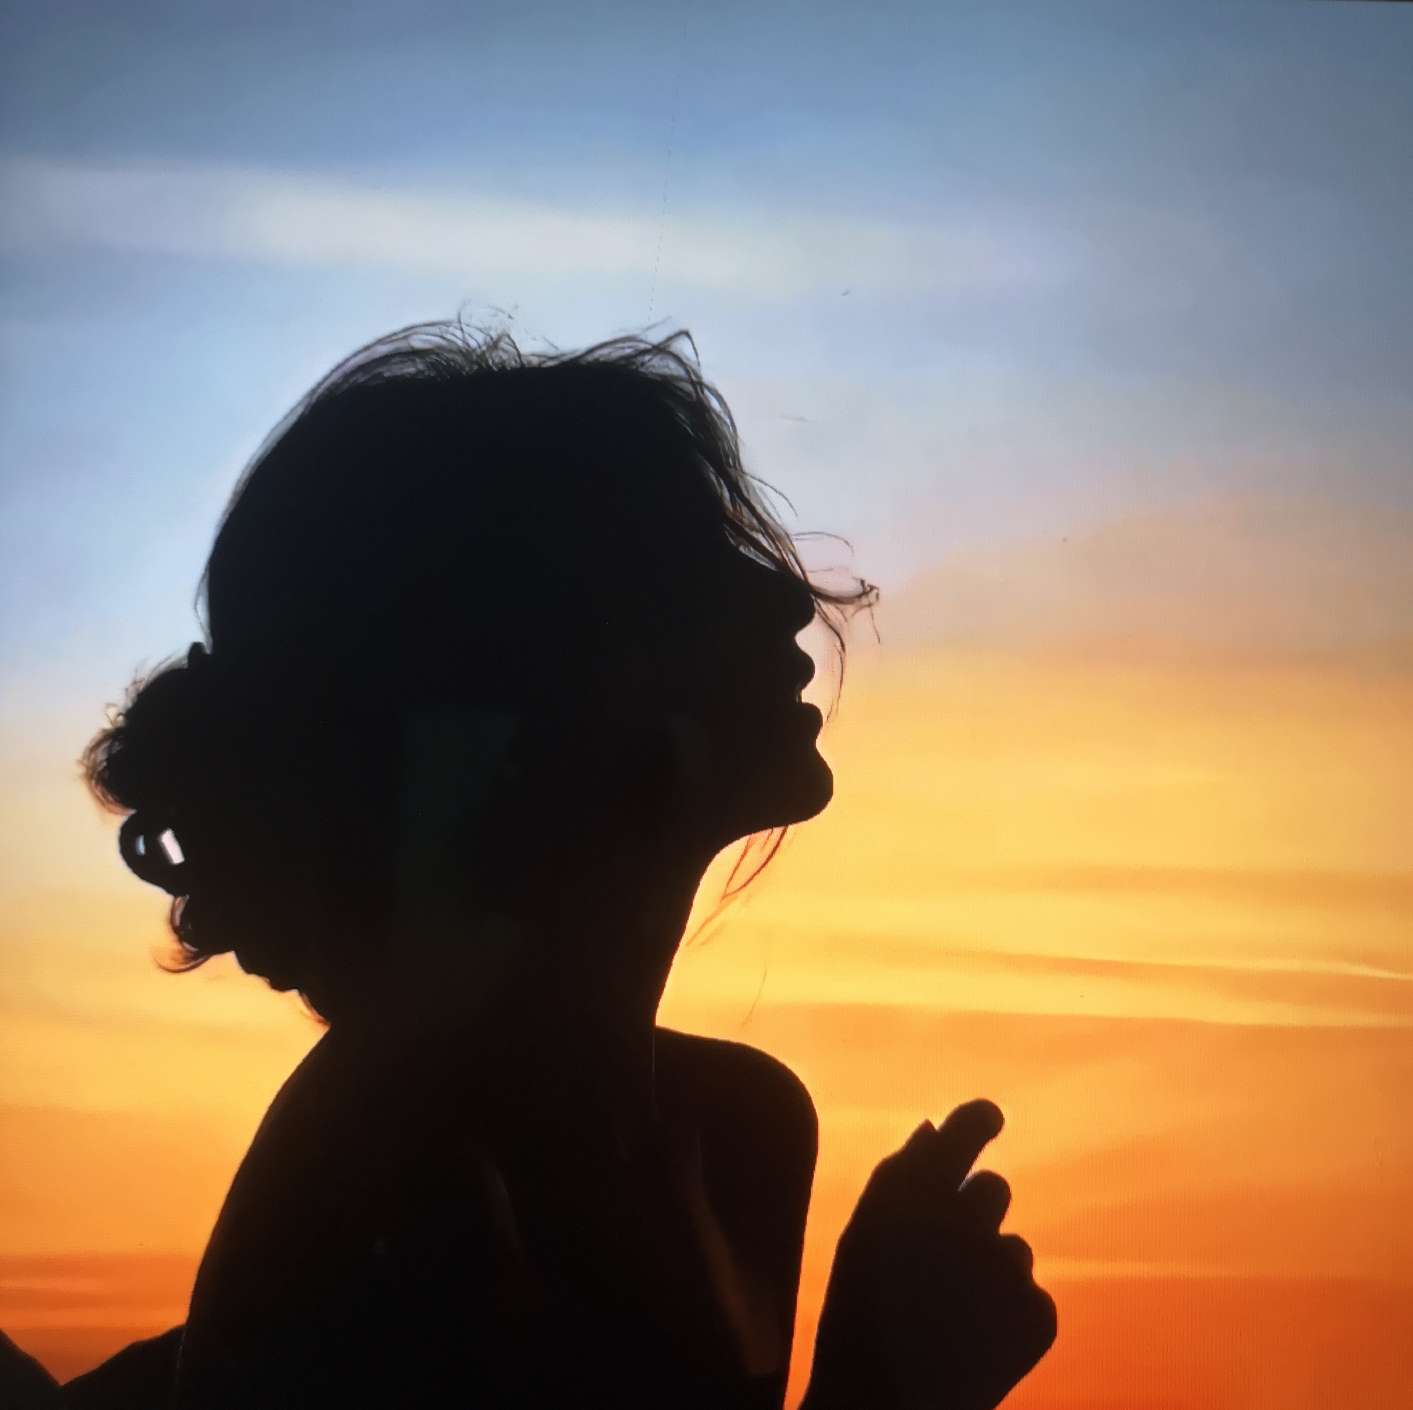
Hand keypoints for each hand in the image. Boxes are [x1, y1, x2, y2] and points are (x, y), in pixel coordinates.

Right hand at [805, 1100, 1055, 1409]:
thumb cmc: (858, 1320)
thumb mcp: (862, 1237)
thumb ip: (898, 1176)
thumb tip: (934, 1126)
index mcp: (915, 1189)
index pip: (972, 1124)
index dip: (983, 1120)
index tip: (991, 1120)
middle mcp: (965, 1217)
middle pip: (995, 1189)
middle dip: (976, 1217)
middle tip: (941, 1266)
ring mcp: (1006, 1268)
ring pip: (1015, 1248)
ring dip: (990, 1273)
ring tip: (949, 1319)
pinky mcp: (1038, 1315)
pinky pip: (1033, 1297)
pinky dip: (1009, 1319)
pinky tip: (972, 1347)